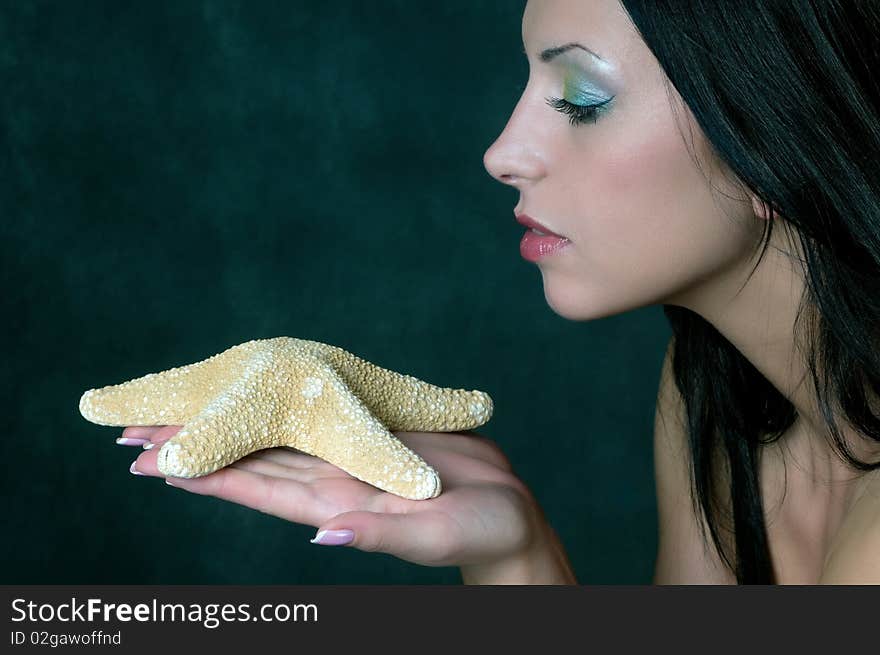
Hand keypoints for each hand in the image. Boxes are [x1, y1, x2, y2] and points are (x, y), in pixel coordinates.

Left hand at [121, 426, 548, 569]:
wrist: (511, 513)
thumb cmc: (483, 533)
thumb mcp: (434, 536)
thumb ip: (380, 535)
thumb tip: (321, 538)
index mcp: (341, 504)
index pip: (258, 489)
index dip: (205, 478)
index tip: (150, 467)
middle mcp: (334, 480)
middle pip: (252, 461)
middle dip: (196, 450)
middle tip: (136, 433)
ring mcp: (352, 457)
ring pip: (277, 438)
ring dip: (227, 426)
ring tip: (180, 413)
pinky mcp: (374, 435)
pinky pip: (318, 417)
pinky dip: (283, 409)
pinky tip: (261, 398)